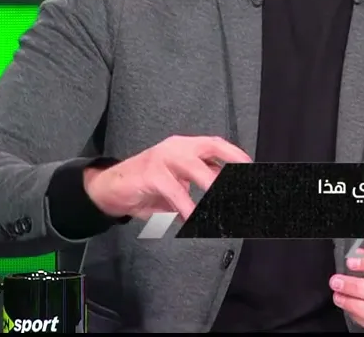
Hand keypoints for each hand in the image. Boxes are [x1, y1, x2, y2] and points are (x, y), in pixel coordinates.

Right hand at [83, 135, 250, 220]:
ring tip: (222, 206)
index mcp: (185, 146)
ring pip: (194, 168)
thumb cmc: (148, 187)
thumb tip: (228, 199)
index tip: (253, 169)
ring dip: (212, 187)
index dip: (235, 155)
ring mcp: (163, 158)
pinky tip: (192, 219)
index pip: (216, 145)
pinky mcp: (150, 174)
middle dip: (231, 165)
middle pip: (210, 149)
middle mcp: (176, 147)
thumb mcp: (179, 186)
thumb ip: (200, 187)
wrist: (110, 188)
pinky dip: (186, 206)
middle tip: (244, 186)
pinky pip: (174, 191)